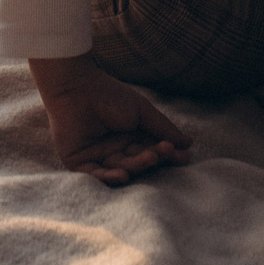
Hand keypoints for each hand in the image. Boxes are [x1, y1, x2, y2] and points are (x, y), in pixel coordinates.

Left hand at [28, 55, 192, 184]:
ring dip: (136, 166)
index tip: (183, 157)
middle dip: (153, 158)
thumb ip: (162, 128)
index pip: (152, 150)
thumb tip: (188, 143)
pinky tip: (123, 174)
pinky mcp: (79, 162)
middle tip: (165, 151)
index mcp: (130, 136)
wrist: (75, 87)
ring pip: (121, 168)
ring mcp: (98, 157)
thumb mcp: (141, 111)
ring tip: (150, 158)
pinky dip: (109, 177)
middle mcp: (115, 149)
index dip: (166, 155)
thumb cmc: (108, 95)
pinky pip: (95, 175)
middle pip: (138, 161)